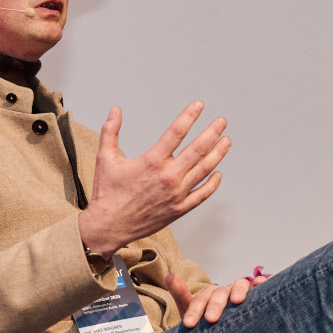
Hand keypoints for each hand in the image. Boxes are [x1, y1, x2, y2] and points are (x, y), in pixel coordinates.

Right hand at [79, 102, 230, 257]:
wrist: (109, 226)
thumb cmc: (108, 194)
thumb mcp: (105, 158)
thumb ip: (111, 131)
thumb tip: (116, 110)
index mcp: (152, 161)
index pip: (177, 132)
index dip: (190, 116)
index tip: (199, 105)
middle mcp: (168, 177)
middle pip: (197, 149)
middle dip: (212, 132)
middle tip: (221, 122)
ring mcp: (176, 194)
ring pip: (204, 170)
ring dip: (218, 153)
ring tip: (226, 141)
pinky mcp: (179, 209)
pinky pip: (202, 194)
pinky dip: (212, 183)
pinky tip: (218, 173)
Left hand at [166, 272, 268, 327]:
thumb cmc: (208, 324)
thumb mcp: (192, 312)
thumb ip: (181, 296)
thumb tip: (170, 276)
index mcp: (209, 295)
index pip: (201, 300)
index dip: (195, 310)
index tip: (189, 324)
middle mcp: (226, 291)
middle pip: (220, 293)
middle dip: (215, 305)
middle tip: (211, 320)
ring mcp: (241, 292)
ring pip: (240, 284)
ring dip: (239, 290)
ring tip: (237, 301)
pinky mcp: (258, 295)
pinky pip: (261, 285)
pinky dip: (262, 283)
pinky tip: (262, 284)